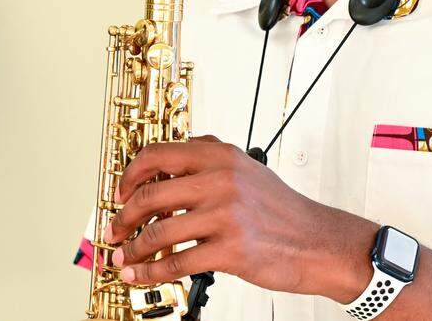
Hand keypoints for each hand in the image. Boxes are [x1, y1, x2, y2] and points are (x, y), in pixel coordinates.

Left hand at [104, 135, 376, 301]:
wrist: (316, 240)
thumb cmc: (281, 209)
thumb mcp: (250, 168)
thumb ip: (211, 158)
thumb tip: (166, 162)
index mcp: (223, 157)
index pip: (158, 155)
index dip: (129, 175)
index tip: (120, 191)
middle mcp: (223, 181)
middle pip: (149, 195)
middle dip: (122, 217)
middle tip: (115, 229)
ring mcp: (226, 216)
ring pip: (157, 233)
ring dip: (132, 249)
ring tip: (123, 257)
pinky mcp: (229, 250)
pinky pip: (175, 263)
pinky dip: (149, 273)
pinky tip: (139, 275)